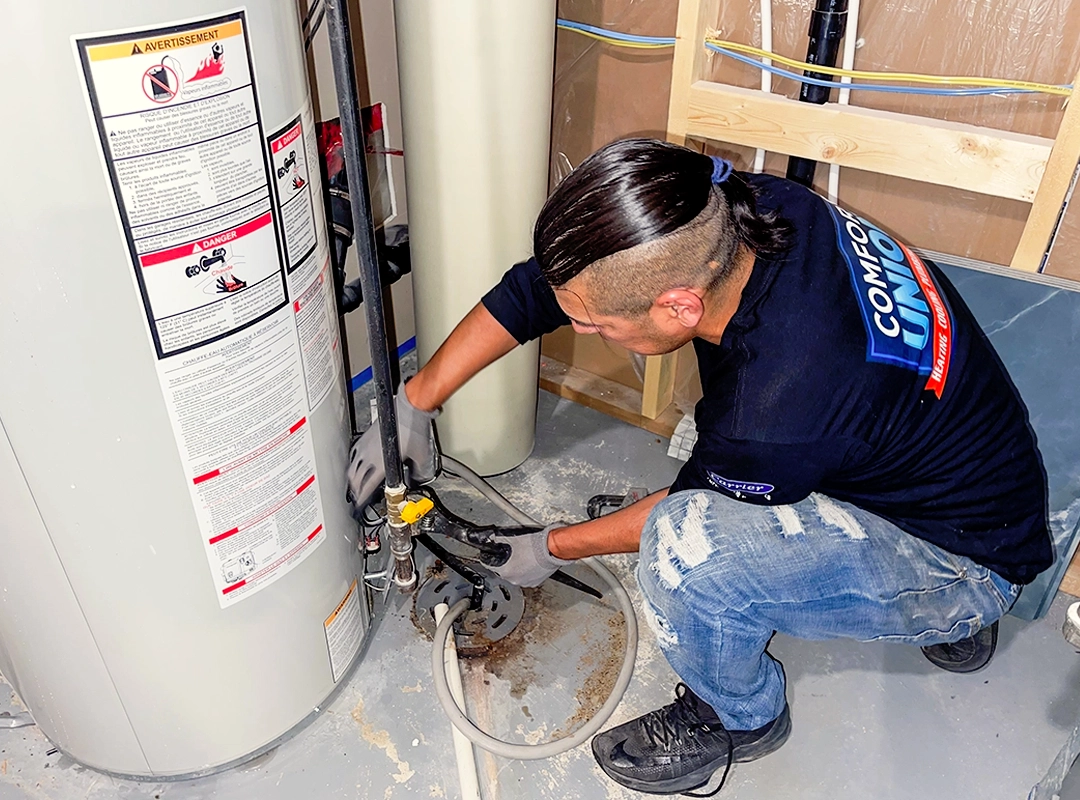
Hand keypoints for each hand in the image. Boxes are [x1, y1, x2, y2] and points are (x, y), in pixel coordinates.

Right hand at [346, 382, 439, 513]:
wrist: (409, 408)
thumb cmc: (414, 429)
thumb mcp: (421, 456)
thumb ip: (419, 472)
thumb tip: (418, 479)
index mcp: (383, 463)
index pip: (368, 486)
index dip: (362, 498)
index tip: (359, 505)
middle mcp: (371, 456)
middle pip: (356, 478)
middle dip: (355, 490)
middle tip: (357, 497)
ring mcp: (366, 445)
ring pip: (353, 467)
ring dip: (352, 478)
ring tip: (354, 484)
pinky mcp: (365, 437)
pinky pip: (354, 454)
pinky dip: (353, 462)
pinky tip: (356, 464)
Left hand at [478, 525, 571, 586]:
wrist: (552, 549)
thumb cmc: (535, 545)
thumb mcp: (512, 539)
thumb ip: (499, 540)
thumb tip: (492, 538)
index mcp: (506, 571)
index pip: (490, 566)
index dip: (490, 559)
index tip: (491, 556)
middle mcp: (514, 580)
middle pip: (503, 571)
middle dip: (505, 563)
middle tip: (511, 554)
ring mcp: (525, 582)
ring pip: (515, 575)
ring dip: (517, 568)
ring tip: (523, 557)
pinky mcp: (535, 582)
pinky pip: (526, 577)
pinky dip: (527, 571)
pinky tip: (530, 562)